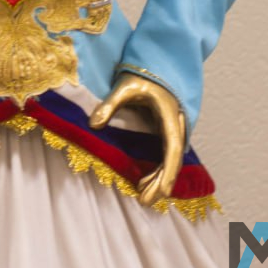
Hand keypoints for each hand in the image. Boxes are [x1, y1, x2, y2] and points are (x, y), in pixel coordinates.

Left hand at [89, 73, 185, 207]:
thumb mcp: (124, 86)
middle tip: (144, 202)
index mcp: (169, 116)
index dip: (168, 172)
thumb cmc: (141, 74)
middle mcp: (175, 126)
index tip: (163, 192)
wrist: (153, 65)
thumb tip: (93, 124)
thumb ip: (109, 104)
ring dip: (158, 179)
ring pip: (169, 161)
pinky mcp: (164, 132)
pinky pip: (164, 156)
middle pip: (172, 161)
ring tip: (142, 197)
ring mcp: (171, 130)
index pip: (173, 149)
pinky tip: (142, 181)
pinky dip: (156, 170)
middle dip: (161, 183)